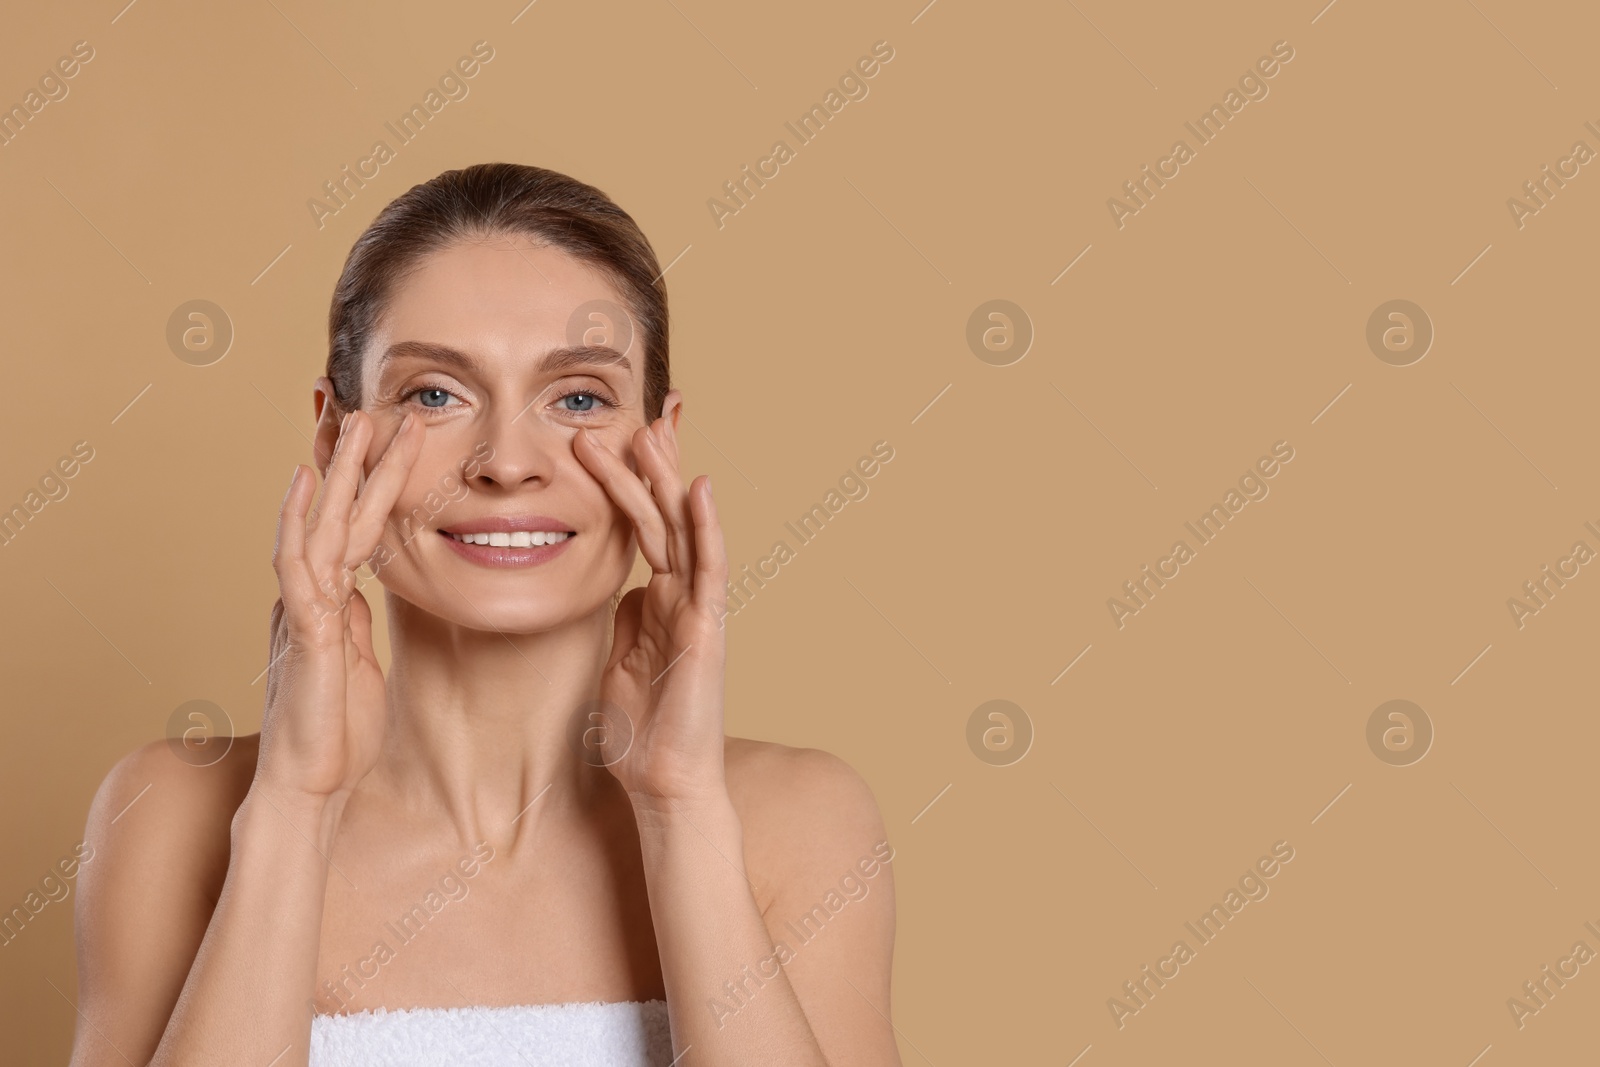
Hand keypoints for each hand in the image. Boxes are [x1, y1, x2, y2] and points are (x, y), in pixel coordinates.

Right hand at [255, 410, 423, 803]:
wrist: (308, 786)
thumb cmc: (336, 733)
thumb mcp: (356, 664)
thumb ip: (352, 624)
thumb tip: (355, 593)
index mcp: (329, 600)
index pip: (352, 527)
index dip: (366, 482)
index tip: (387, 437)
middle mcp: (310, 594)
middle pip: (336, 512)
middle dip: (359, 459)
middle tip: (380, 404)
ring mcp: (303, 608)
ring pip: (320, 523)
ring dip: (340, 471)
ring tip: (358, 420)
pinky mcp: (304, 630)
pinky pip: (298, 565)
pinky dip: (299, 521)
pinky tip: (303, 483)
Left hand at [573, 408, 729, 806]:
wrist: (666, 784)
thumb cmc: (644, 733)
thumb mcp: (622, 663)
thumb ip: (628, 622)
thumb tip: (627, 589)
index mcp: (659, 601)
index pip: (646, 527)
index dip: (634, 481)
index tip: (617, 436)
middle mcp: (682, 596)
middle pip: (664, 516)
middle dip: (648, 465)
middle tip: (630, 414)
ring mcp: (698, 609)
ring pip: (681, 531)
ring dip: (665, 480)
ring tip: (650, 431)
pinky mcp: (706, 630)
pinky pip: (707, 571)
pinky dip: (704, 528)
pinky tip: (698, 489)